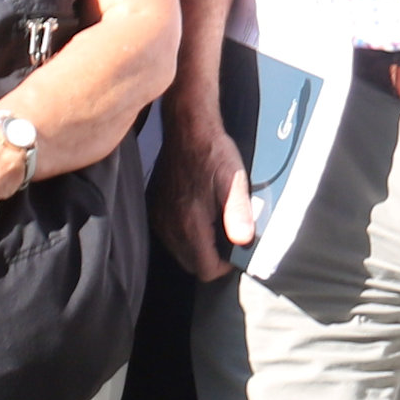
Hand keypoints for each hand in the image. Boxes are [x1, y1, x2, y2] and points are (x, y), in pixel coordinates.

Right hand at [154, 116, 256, 281]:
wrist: (187, 128)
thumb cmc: (214, 153)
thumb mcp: (234, 182)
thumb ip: (239, 214)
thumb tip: (244, 241)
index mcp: (189, 224)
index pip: (206, 270)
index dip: (225, 265)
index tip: (236, 247)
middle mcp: (168, 227)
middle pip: (192, 265)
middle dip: (212, 257)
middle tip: (228, 233)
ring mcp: (159, 218)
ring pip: (180, 252)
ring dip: (199, 247)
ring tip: (215, 222)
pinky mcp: (154, 209)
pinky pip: (170, 237)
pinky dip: (185, 234)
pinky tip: (199, 214)